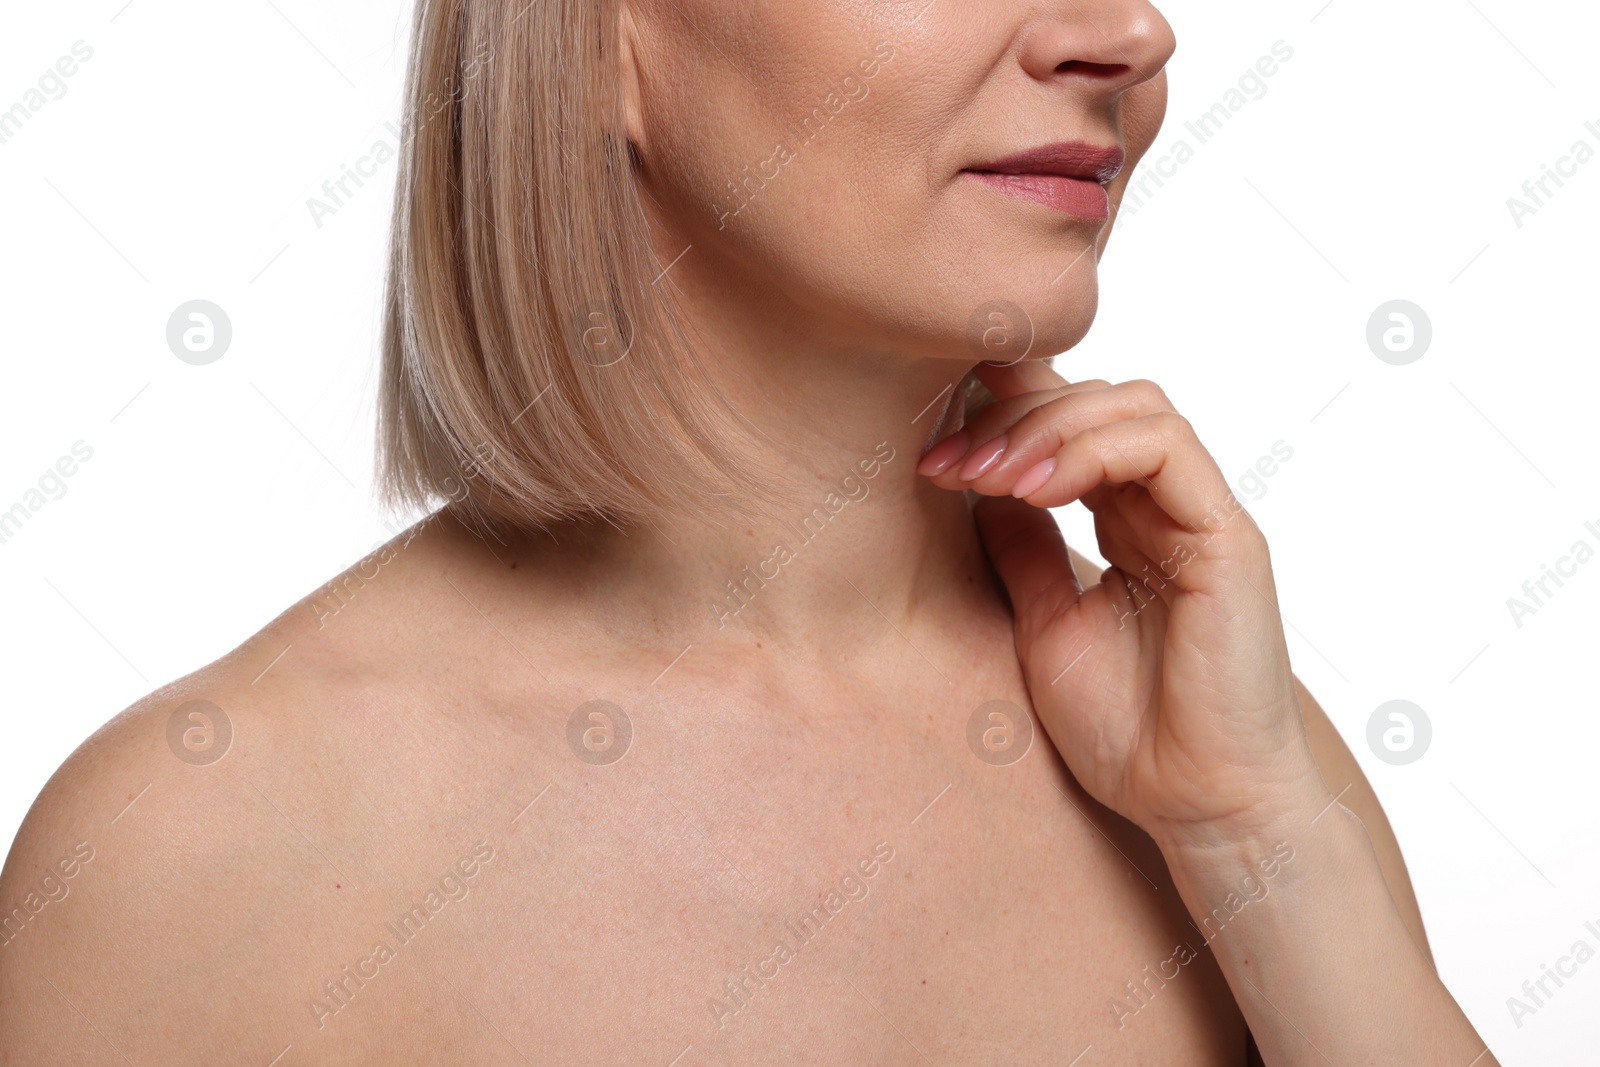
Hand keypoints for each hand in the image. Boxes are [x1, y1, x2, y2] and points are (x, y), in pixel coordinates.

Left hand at [920, 360, 1325, 846]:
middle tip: (946, 462)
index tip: (932, 448)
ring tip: (984, 475)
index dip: (1002, 413)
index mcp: (1126, 521)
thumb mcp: (1042, 623)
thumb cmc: (1129, 729)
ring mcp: (1200, 516)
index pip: (1071, 426)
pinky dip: (1091, 450)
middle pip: (1094, 400)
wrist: (1191, 802)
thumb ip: (1020, 549)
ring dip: (1044, 426)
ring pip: (1131, 406)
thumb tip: (974, 484)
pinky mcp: (1227, 536)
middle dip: (1008, 416)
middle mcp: (1166, 507)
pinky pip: (1165, 447)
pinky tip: (1033, 488)